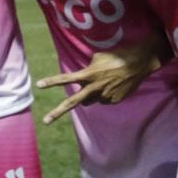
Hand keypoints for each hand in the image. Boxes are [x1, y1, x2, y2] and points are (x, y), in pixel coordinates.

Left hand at [35, 42, 163, 123]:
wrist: (139, 64)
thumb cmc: (117, 56)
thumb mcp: (98, 58)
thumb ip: (87, 69)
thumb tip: (84, 77)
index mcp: (88, 75)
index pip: (66, 78)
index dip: (52, 82)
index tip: (38, 85)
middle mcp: (93, 88)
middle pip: (72, 102)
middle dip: (57, 112)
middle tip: (45, 121)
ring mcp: (104, 97)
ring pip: (90, 100)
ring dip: (91, 94)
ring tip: (104, 81)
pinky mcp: (113, 101)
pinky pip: (104, 100)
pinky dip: (105, 94)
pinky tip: (115, 84)